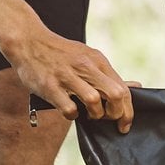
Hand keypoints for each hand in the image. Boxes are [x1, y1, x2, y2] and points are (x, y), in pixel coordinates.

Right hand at [8, 29, 133, 132]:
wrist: (28, 40)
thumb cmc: (61, 54)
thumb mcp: (88, 58)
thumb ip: (109, 75)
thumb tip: (136, 87)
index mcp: (97, 60)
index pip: (123, 89)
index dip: (128, 111)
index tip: (125, 124)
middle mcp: (85, 66)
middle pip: (115, 95)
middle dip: (116, 114)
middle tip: (108, 119)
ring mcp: (67, 76)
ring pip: (94, 102)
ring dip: (95, 114)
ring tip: (89, 114)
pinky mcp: (50, 86)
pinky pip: (69, 109)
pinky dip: (73, 115)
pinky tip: (70, 110)